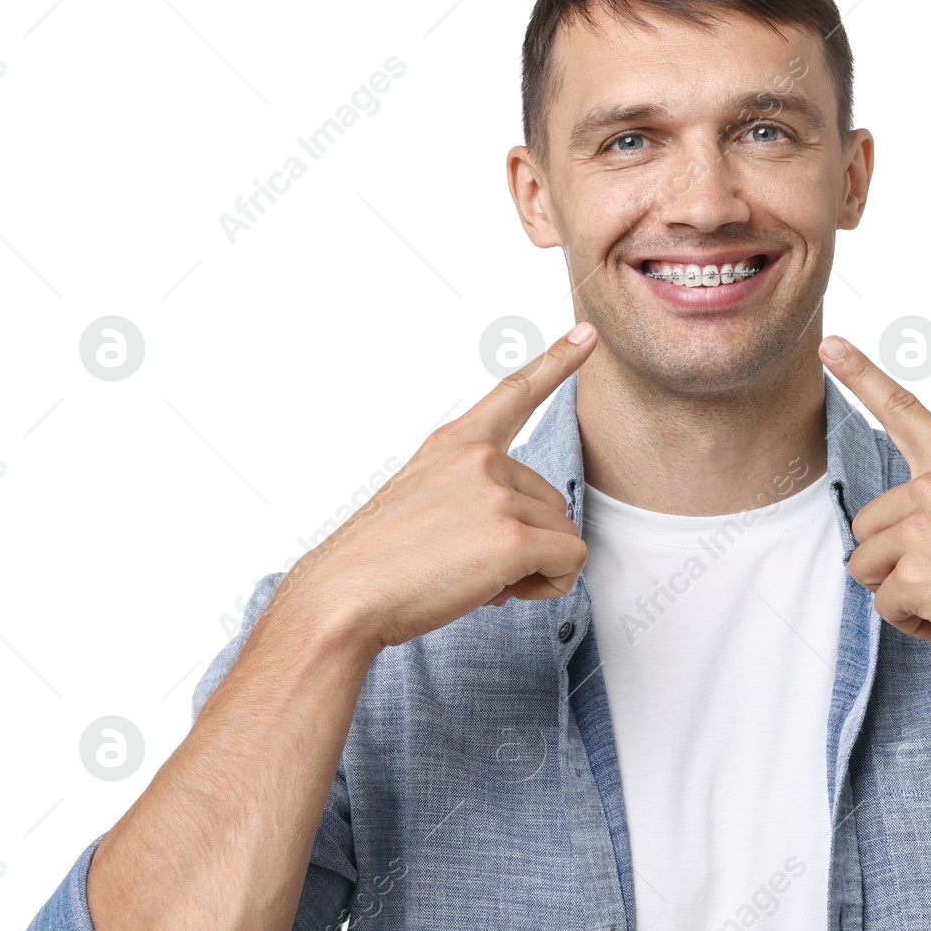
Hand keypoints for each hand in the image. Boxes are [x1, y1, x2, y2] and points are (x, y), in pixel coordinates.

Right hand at [285, 324, 598, 653]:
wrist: (343, 597)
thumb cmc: (379, 562)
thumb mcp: (422, 500)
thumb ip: (473, 493)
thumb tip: (526, 529)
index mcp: (454, 443)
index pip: (515, 394)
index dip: (557, 362)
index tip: (587, 334)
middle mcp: (480, 458)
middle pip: (553, 503)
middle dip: (526, 542)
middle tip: (469, 562)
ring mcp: (497, 493)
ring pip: (563, 535)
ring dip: (532, 568)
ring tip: (472, 577)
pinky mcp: (512, 537)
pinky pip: (570, 562)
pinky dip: (548, 585)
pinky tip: (500, 590)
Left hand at [818, 335, 930, 658]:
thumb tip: (898, 541)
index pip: (902, 409)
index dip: (860, 375)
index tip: (828, 345)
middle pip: (866, 527)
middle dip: (894, 561)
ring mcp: (921, 527)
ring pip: (865, 567)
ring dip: (900, 594)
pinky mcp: (914, 573)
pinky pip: (885, 605)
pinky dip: (914, 623)